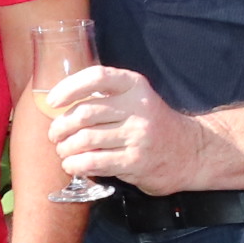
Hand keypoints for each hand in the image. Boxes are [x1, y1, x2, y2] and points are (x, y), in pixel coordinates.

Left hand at [47, 65, 224, 195]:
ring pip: (85, 140)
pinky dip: (76, 165)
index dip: (69, 87)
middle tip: (55, 135)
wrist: (190, 151)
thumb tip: (60, 104)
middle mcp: (137, 108)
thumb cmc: (153, 124)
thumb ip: (106, 96)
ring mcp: (138, 136)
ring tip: (63, 151)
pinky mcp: (136, 161)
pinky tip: (73, 165)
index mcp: (134, 86)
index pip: (97, 77)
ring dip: (65, 149)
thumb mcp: (136, 99)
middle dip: (60, 127)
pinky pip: (95, 162)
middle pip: (85, 113)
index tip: (53, 101)